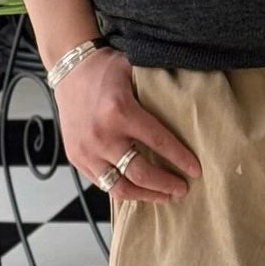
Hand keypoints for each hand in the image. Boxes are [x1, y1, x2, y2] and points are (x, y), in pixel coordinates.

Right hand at [53, 47, 200, 203]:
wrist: (68, 69)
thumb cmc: (106, 69)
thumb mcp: (135, 71)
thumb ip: (158, 90)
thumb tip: (190, 105)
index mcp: (120, 112)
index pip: (159, 143)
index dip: (181, 160)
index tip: (196, 171)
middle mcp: (102, 135)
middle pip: (141, 173)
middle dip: (166, 184)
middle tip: (183, 188)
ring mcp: (86, 150)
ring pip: (121, 187)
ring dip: (147, 195)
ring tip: (165, 196)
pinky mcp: (76, 158)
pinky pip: (103, 184)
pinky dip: (125, 190)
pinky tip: (141, 191)